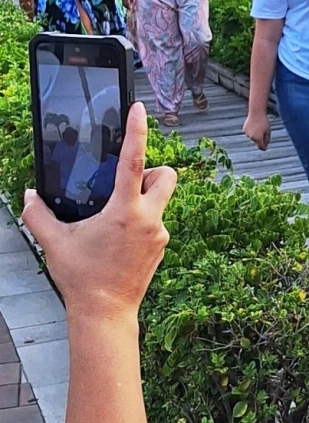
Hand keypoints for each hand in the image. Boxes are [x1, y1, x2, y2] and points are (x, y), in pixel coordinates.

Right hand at [21, 102, 176, 320]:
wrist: (106, 313)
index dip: (138, 131)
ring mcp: (160, 233)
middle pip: (166, 174)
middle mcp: (150, 218)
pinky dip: (140, 220)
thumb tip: (28, 196)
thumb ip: (38, 215)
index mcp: (125, 211)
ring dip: (143, 198)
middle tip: (125, 184)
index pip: (134, 161)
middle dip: (151, 171)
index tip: (139, 109)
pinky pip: (156, 221)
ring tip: (114, 219)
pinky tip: (118, 239)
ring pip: (161, 199)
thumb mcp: (54, 243)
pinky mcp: (162, 246)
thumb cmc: (82, 278)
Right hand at [242, 112, 271, 150]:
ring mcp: (247, 134)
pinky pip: (249, 133)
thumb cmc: (264, 122)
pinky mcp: (244, 130)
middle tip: (264, 130)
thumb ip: (267, 140)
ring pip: (253, 137)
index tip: (266, 147)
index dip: (264, 147)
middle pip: (257, 142)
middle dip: (260, 138)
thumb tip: (265, 147)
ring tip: (258, 126)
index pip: (261, 147)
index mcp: (258, 138)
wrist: (256, 113)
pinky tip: (254, 125)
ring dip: (256, 134)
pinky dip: (252, 131)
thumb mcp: (268, 131)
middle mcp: (252, 138)